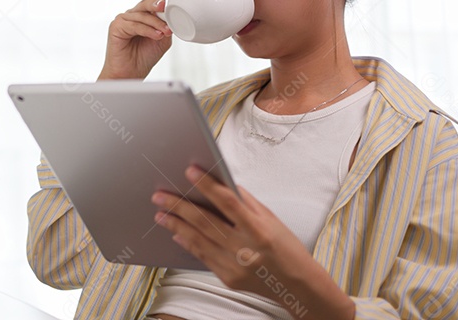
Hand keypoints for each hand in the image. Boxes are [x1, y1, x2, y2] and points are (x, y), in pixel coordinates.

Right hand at [98, 0, 172, 79]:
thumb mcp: (162, 39)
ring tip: (165, 31)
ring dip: (156, 23)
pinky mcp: (116, 26)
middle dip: (158, 4)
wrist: (131, 73)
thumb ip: (166, 26)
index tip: (174, 1)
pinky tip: (156, 35)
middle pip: (146, 3)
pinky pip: (134, 25)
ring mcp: (123, 20)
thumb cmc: (144, 57)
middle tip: (166, 8)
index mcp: (144, 15)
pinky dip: (147, 30)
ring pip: (142, 15)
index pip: (153, 0)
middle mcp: (133, 15)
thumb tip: (172, 16)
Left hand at [151, 166, 353, 318]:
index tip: (189, 171)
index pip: (227, 202)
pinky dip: (188, 243)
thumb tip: (221, 184)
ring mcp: (234, 266)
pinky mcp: (228, 279)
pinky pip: (202, 257)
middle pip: (205, 221)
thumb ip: (245, 203)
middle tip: (159, 195)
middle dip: (179, 206)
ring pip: (198, 240)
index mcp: (258, 229)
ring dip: (176, 225)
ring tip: (160, 213)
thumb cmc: (286, 247)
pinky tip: (176, 234)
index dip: (207, 185)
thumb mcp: (271, 219)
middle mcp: (245, 248)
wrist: (298, 285)